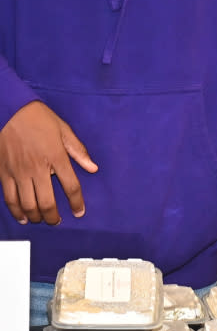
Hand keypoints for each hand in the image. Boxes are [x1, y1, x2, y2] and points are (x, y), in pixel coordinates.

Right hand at [0, 101, 97, 224]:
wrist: (12, 110)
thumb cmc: (40, 118)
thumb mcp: (64, 130)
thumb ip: (78, 151)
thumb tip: (93, 168)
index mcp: (56, 156)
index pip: (70, 186)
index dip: (77, 202)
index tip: (80, 212)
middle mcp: (37, 168)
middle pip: (47, 202)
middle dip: (54, 217)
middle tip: (58, 221)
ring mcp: (19, 172)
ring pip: (28, 205)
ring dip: (37, 217)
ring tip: (43, 219)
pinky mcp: (4, 173)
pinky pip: (10, 199)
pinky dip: (17, 212)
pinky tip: (24, 217)